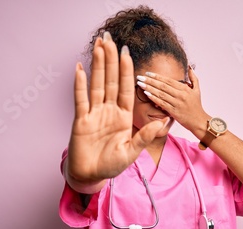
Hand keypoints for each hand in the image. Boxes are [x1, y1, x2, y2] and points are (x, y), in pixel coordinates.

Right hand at [67, 32, 167, 189]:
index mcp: (124, 117)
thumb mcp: (131, 152)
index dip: (127, 70)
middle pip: (111, 80)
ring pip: (97, 84)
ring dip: (98, 65)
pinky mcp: (81, 120)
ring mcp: (94, 113)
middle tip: (110, 38)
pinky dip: (79, 84)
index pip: (127, 88)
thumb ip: (145, 136)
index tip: (127, 52)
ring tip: (98, 46)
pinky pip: (80, 99)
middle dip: (111, 59)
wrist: (91, 175)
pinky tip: (80, 68)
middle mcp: (109, 111)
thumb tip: (163, 121)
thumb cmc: (111, 165)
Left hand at [136, 67, 209, 133]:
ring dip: (149, 88)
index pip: (168, 80)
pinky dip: (153, 98)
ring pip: (161, 93)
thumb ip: (193, 78)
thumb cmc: (197, 106)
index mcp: (185, 88)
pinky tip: (146, 93)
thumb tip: (189, 67)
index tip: (147, 73)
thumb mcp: (197, 90)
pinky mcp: (174, 112)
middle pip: (163, 86)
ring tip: (140, 83)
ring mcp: (177, 103)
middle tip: (140, 76)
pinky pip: (162, 103)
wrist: (199, 121)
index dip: (157, 76)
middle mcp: (181, 95)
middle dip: (150, 80)